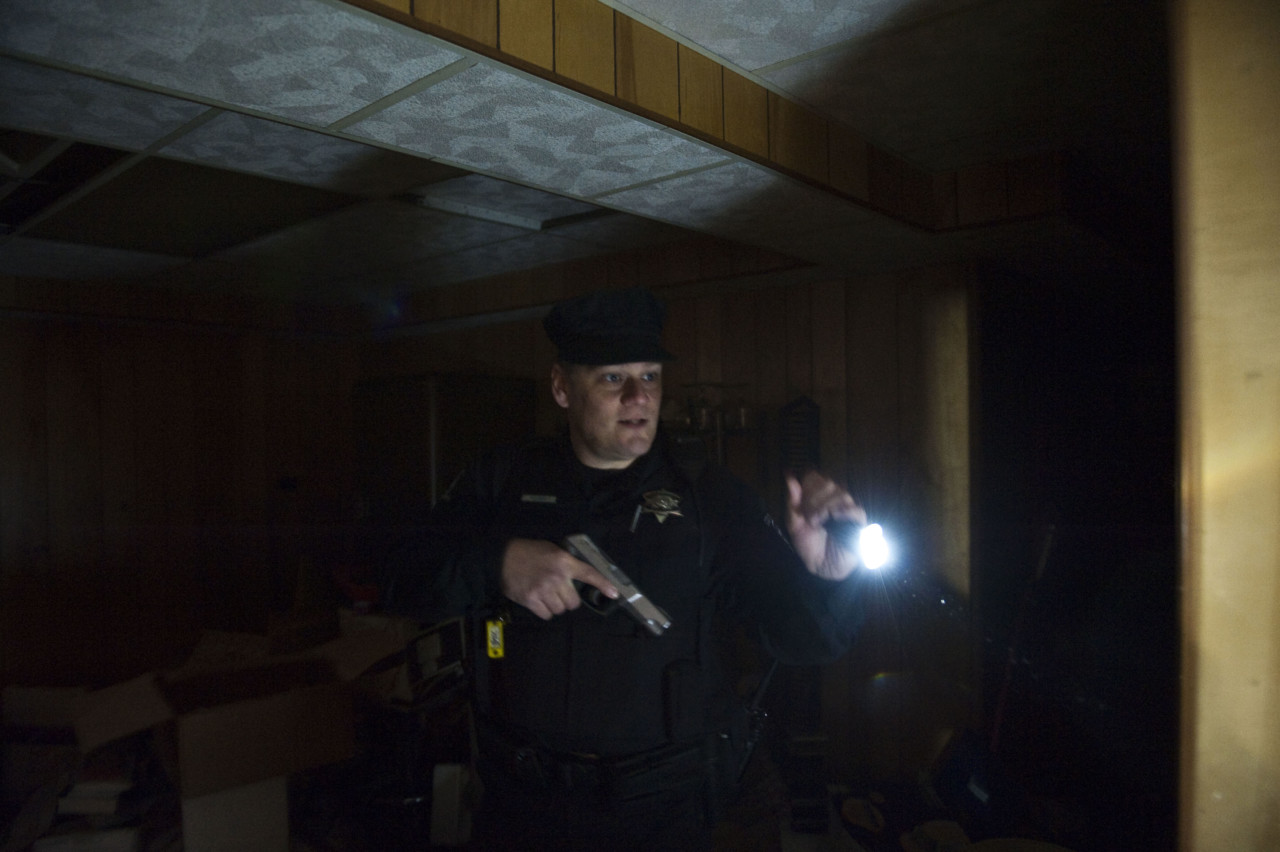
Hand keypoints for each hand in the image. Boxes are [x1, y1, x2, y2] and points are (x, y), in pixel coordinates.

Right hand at [500, 538, 618, 619]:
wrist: (502, 557)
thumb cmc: (529, 552)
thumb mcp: (552, 550)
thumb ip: (566, 563)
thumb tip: (579, 577)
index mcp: (564, 562)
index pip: (588, 574)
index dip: (603, 584)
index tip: (614, 594)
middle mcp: (557, 577)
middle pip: (574, 602)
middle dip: (568, 599)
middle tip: (559, 592)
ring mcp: (544, 590)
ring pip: (561, 609)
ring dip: (556, 606)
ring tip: (546, 595)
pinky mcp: (531, 600)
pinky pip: (547, 615)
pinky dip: (544, 611)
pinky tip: (538, 601)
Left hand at [785, 471, 866, 579]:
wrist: (823, 567)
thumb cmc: (810, 545)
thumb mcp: (795, 524)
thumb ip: (792, 502)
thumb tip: (789, 476)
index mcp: (818, 497)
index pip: (815, 476)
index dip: (807, 484)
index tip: (800, 499)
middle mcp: (835, 498)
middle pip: (827, 482)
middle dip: (813, 498)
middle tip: (807, 516)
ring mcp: (848, 508)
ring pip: (840, 493)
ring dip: (824, 506)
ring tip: (815, 522)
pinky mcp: (859, 521)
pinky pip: (854, 509)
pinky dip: (841, 511)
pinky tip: (832, 519)